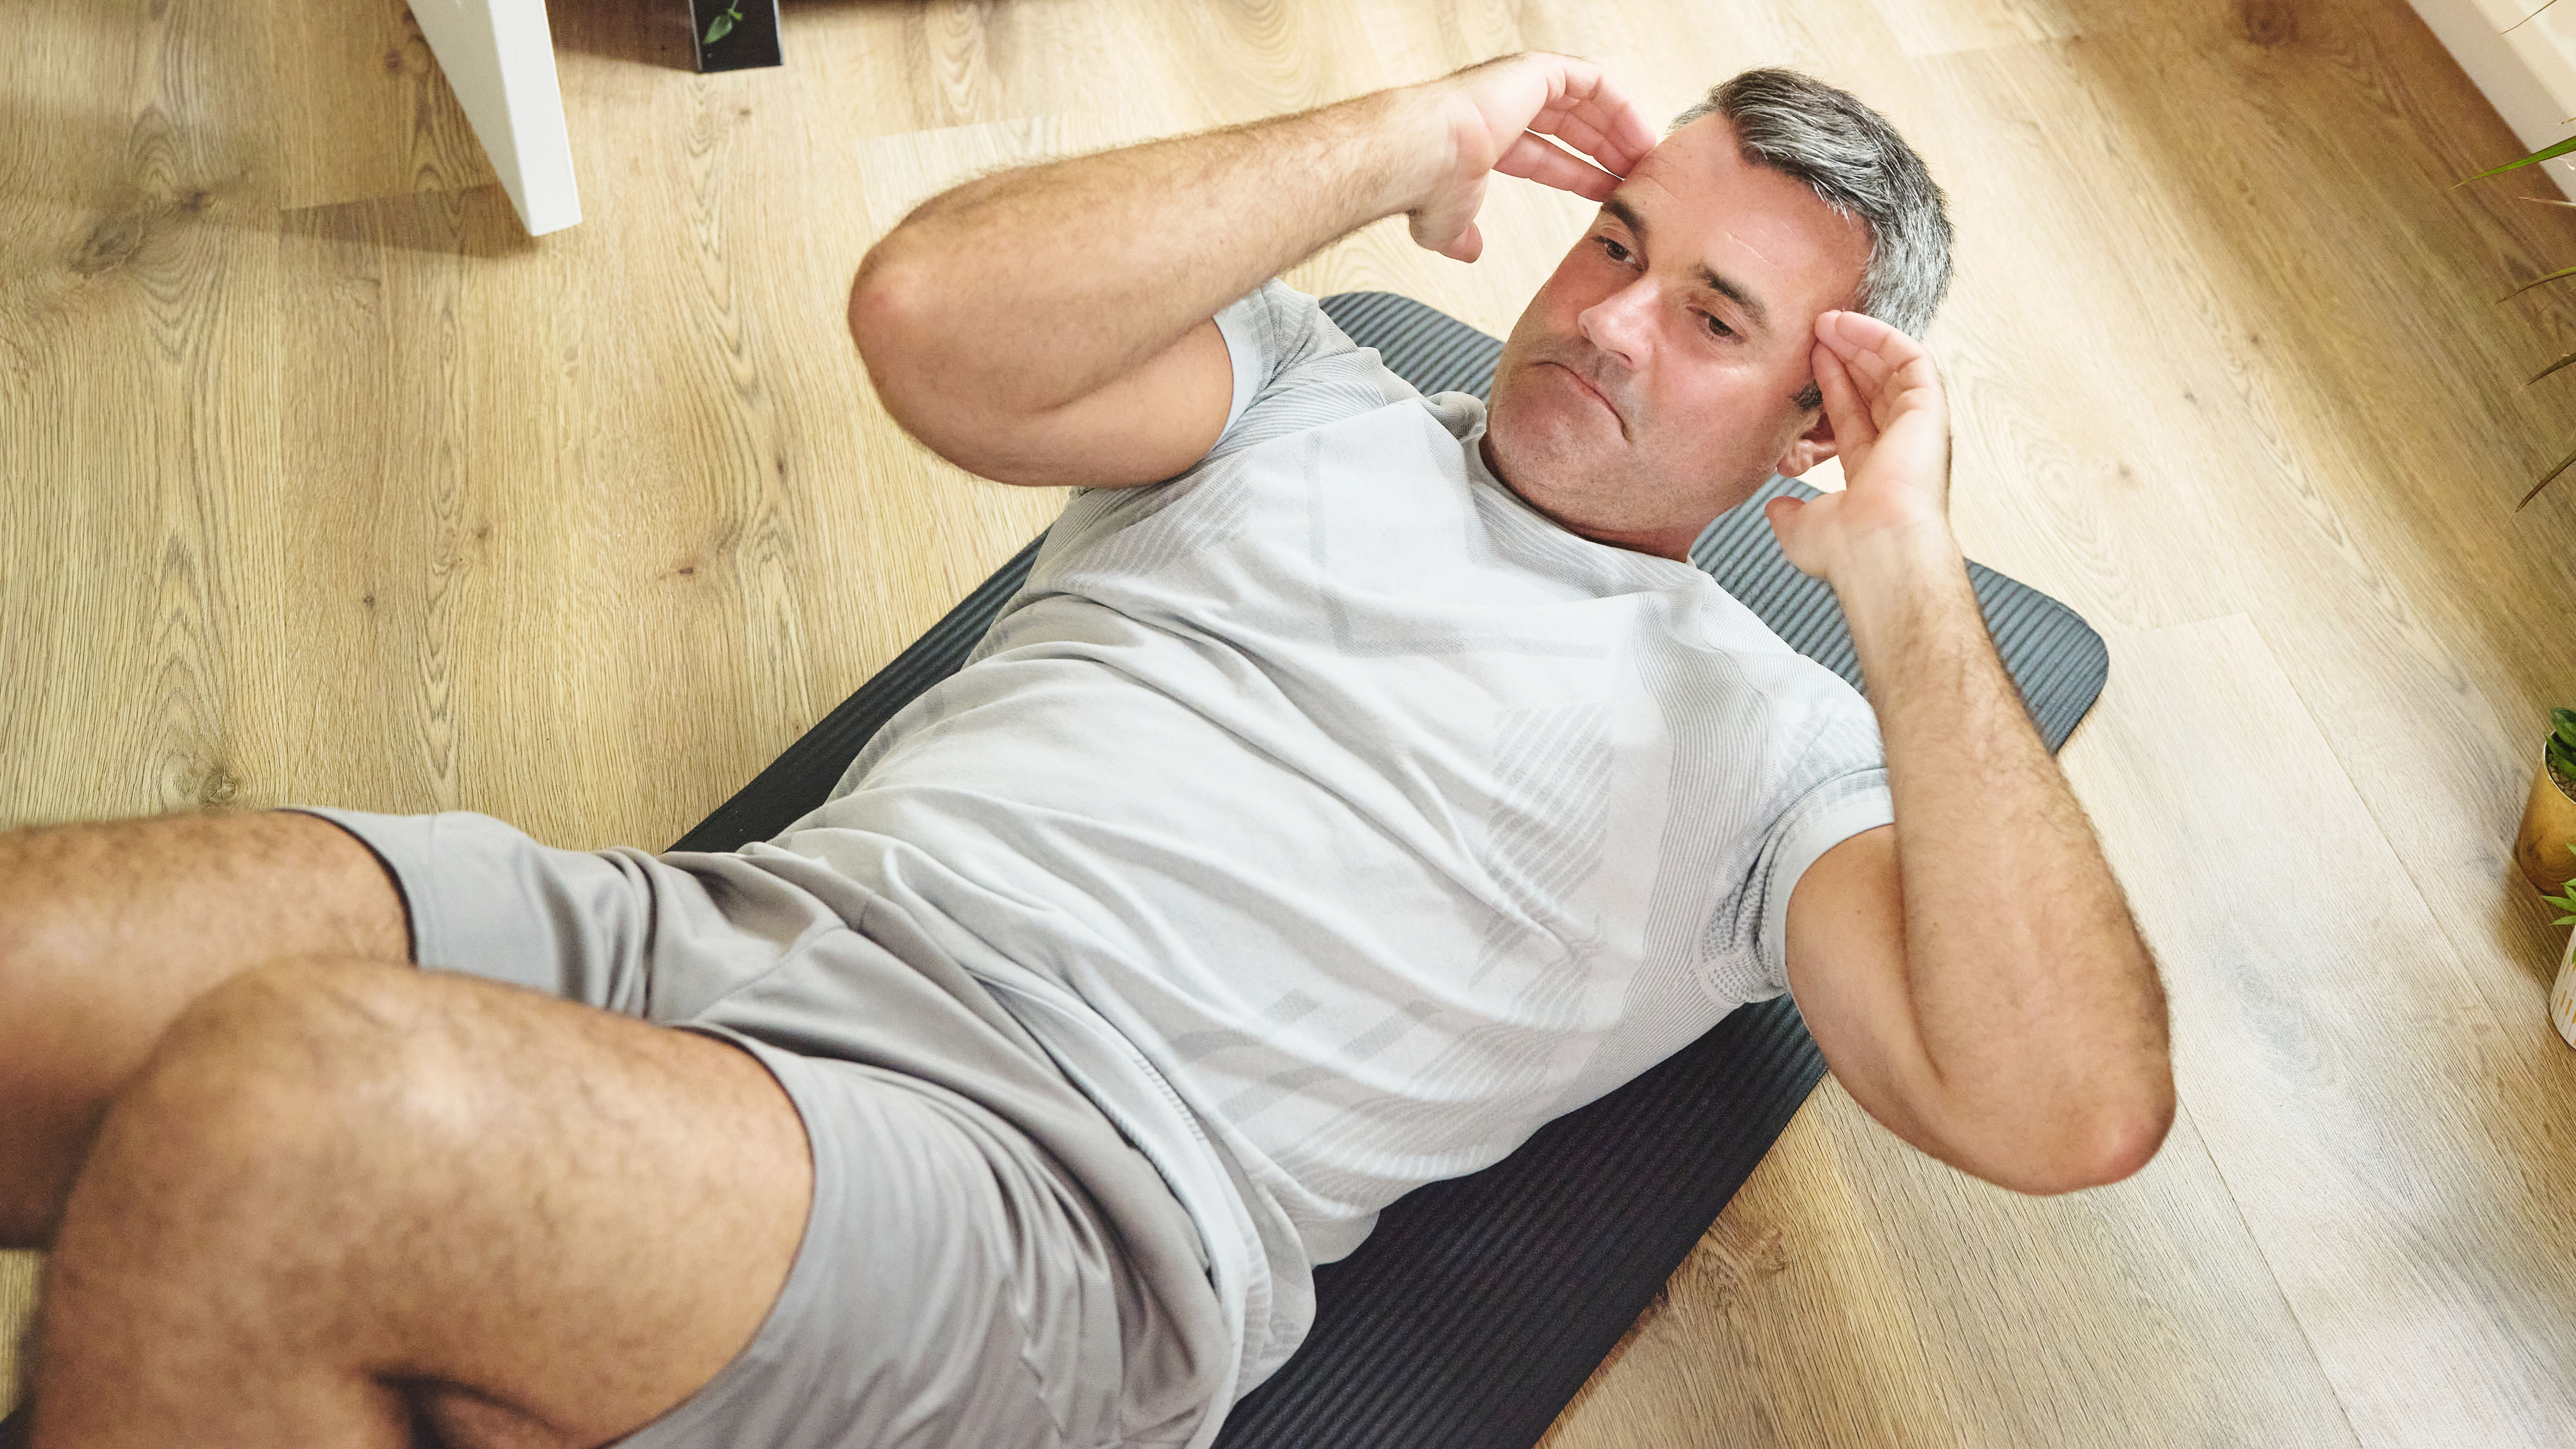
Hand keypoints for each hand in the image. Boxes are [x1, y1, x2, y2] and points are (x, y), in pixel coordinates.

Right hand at [1407, 53, 1659, 263]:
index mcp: (1485, 137)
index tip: (1608, 195)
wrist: (1421, 156)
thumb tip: (1470, 250)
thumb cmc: (1427, 186)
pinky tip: (1637, 134)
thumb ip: (1462, 234)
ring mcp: (1521, 85)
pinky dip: (1620, 105)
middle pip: (1571, 127)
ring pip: (1587, 102)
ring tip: (1644, 160)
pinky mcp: (1538, 71)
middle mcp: (1504, 105)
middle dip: (1607, 153)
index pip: (1545, 154)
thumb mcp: (1448, 223)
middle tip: (1635, 178)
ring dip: (1619, 130)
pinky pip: (1594, 81)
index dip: (1580, 175)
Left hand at [1765, 310, 1955, 584]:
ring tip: (1824, 322)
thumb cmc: (1846, 548)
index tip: (1806, 364)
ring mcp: (1919, 426)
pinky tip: (1848, 325)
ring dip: (1858, 341)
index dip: (1830, 388)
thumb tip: (1777, 508)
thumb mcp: (1802, 528)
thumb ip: (1790, 513)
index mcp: (1875, 473)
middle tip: (1813, 334)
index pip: (1853, 418)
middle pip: (1874, 387)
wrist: (1876, 548)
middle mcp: (1902, 448)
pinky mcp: (1929, 407)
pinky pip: (1911, 357)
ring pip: (1893, 367)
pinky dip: (1881, 336)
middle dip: (1844, 357)